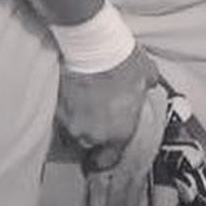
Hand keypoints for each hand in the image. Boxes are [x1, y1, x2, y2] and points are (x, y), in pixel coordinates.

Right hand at [56, 43, 158, 169]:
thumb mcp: (147, 75)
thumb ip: (146, 87)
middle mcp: (93, 134)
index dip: (108, 154)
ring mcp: (72, 123)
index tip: (106, 149)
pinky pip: (63, 115)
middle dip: (95, 130)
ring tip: (87, 97)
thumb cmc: (122, 62)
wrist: (93, 46)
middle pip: (91, 142)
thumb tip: (148, 84)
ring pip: (75, 129)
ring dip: (81, 118)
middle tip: (100, 110)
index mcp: (119, 133)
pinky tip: (74, 91)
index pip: (109, 158)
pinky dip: (68, 106)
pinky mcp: (57, 109)